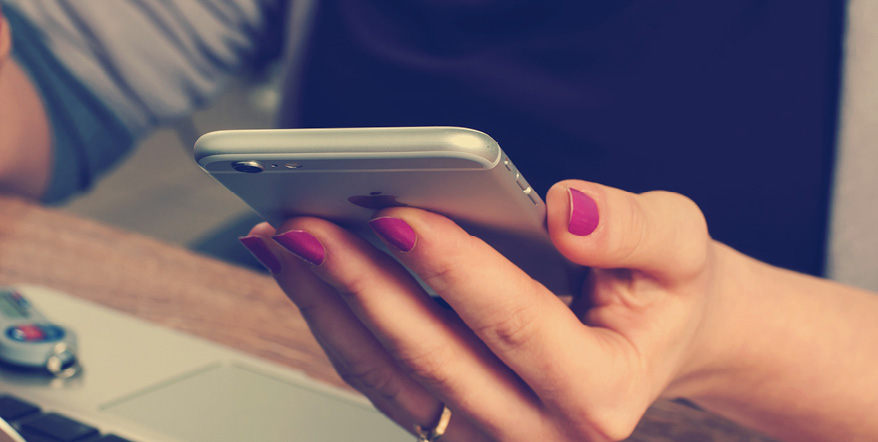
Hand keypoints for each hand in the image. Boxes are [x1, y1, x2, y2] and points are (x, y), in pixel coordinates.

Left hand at [242, 179, 731, 440]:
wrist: (651, 337)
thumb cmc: (661, 293)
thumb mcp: (680, 247)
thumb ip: (633, 229)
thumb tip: (565, 212)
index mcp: (601, 394)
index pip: (514, 325)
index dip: (452, 268)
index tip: (395, 215)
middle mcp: (538, 431)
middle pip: (432, 357)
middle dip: (361, 285)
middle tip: (304, 225)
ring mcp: (488, 434)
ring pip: (389, 377)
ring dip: (329, 307)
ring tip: (284, 242)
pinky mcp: (453, 421)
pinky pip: (382, 378)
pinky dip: (338, 323)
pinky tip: (308, 272)